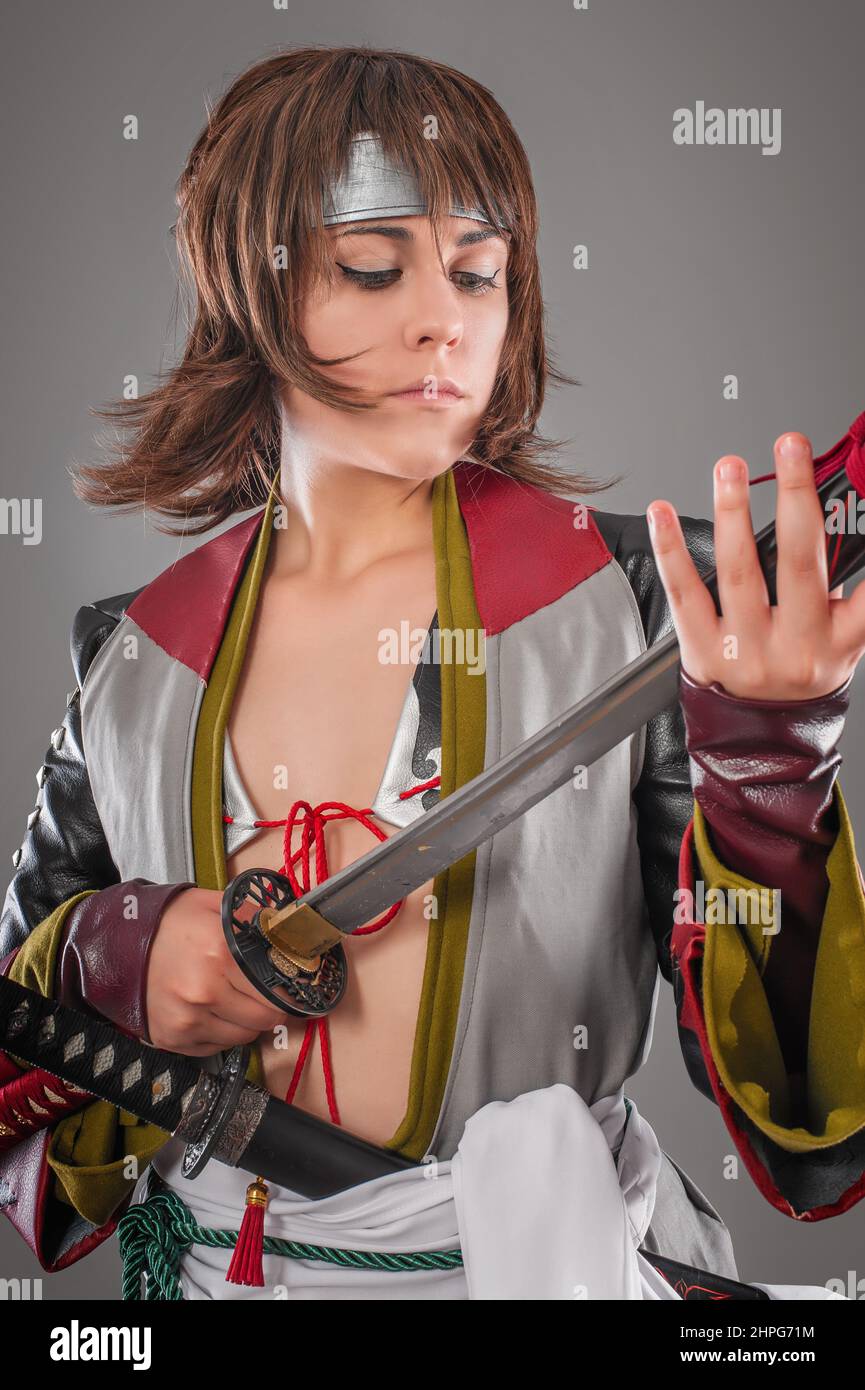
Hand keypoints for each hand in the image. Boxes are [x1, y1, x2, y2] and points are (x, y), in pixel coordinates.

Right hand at [145, 886, 286, 1054]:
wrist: (119, 940)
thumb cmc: (172, 921)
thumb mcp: (218, 906)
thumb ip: (258, 920)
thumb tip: (294, 932)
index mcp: (222, 955)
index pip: (275, 991)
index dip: (286, 990)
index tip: (287, 987)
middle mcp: (204, 992)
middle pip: (263, 1019)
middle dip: (269, 1008)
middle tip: (263, 994)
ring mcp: (187, 1019)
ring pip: (242, 1037)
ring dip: (246, 1022)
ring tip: (232, 998)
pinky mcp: (171, 1038)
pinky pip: (215, 1047)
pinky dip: (220, 1032)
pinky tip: (210, 1009)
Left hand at [646, 432, 864, 699]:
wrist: (762, 739)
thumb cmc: (803, 672)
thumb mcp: (842, 639)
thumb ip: (848, 595)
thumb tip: (841, 525)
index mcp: (840, 640)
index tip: (860, 491)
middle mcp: (795, 646)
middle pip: (799, 562)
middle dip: (796, 495)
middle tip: (790, 445)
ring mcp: (745, 650)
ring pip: (739, 572)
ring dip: (733, 511)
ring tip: (731, 467)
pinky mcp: (700, 651)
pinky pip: (684, 592)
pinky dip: (671, 549)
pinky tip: (663, 513)